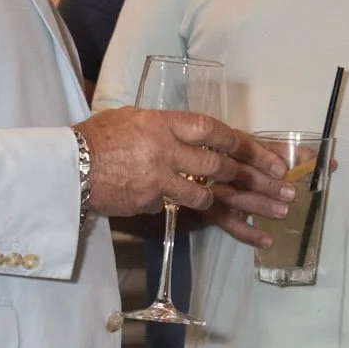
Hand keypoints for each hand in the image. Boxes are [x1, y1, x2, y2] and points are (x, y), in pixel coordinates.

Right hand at [77, 108, 292, 223]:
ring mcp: (159, 179)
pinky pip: (185, 210)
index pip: (212, 129)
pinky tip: (239, 228)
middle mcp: (166, 149)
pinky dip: (207, 218)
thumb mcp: (132, 119)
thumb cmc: (96, 138)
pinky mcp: (152, 203)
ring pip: (207, 193)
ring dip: (233, 201)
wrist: (67, 168)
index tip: (266, 153)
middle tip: (280, 184)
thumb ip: (161, 125)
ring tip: (263, 210)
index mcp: (162, 122)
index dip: (242, 142)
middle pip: (218, 164)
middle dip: (253, 175)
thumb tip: (185, 131)